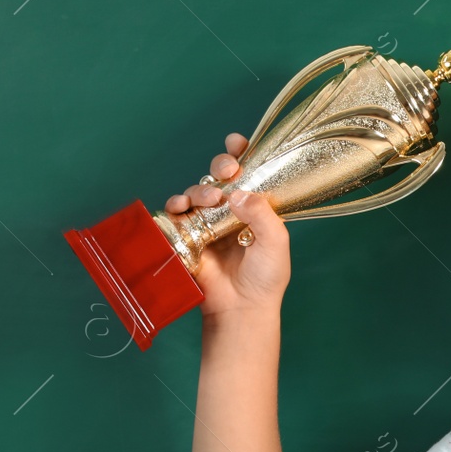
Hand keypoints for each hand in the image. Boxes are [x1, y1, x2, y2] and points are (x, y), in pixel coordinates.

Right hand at [164, 132, 290, 315]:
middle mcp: (230, 211)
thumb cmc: (265, 278)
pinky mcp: (186, 236)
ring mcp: (207, 222)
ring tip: (208, 199)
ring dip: (199, 188)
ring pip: (197, 191)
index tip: (237, 143)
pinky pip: (175, 214)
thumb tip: (238, 192)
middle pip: (219, 176)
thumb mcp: (275, 242)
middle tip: (227, 171)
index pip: (249, 173)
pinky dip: (175, 205)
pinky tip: (180, 207)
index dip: (241, 154)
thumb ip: (261, 214)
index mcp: (255, 207)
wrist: (241, 309)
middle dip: (220, 166)